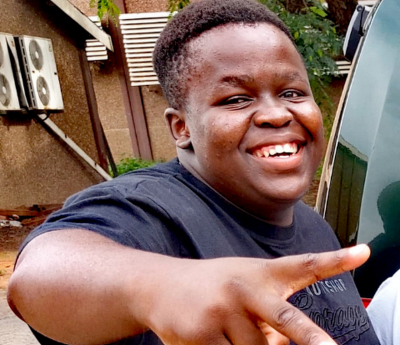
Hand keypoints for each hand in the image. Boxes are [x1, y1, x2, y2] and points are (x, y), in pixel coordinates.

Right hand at [140, 245, 369, 344]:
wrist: (162, 285)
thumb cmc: (212, 287)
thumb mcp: (243, 287)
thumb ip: (269, 313)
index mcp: (259, 272)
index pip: (302, 264)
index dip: (335, 261)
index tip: (364, 254)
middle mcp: (244, 287)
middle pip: (286, 318)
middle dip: (311, 339)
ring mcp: (222, 309)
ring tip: (227, 329)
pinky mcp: (202, 333)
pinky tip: (211, 337)